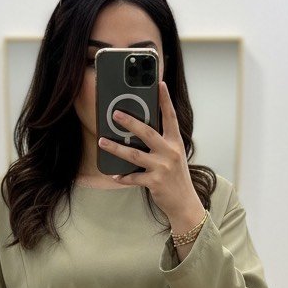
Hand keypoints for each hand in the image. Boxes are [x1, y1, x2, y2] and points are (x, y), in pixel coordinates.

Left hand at [97, 81, 203, 223]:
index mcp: (175, 143)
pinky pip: (134, 177)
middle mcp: (170, 152)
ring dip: (116, 148)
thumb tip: (138, 132)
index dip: (165, 100)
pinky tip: (114, 174)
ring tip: (102, 141)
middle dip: (130, 122)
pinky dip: (123, 176)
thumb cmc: (176, 178)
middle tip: (115, 113)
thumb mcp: (173, 157)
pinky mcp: (155, 182)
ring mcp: (163, 168)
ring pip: (134, 155)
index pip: (171, 117)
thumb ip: (161, 144)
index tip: (159, 84)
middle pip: (147, 133)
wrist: (185, 203)